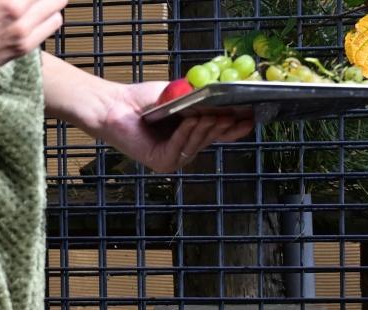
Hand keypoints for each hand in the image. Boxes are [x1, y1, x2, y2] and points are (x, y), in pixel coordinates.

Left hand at [98, 81, 254, 172]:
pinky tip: (190, 121)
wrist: (115, 107)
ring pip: (196, 144)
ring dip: (205, 129)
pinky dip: (185, 133)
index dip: (235, 128)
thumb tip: (222, 90)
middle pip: (209, 139)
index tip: (252, 117)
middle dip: (223, 127)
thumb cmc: (143, 102)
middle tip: (236, 114)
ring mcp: (173, 159)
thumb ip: (197, 97)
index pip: (218, 134)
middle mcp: (184, 150)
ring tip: (216, 114)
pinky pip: (178, 148)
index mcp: (190, 135)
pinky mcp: (161, 163)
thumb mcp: (177, 95)